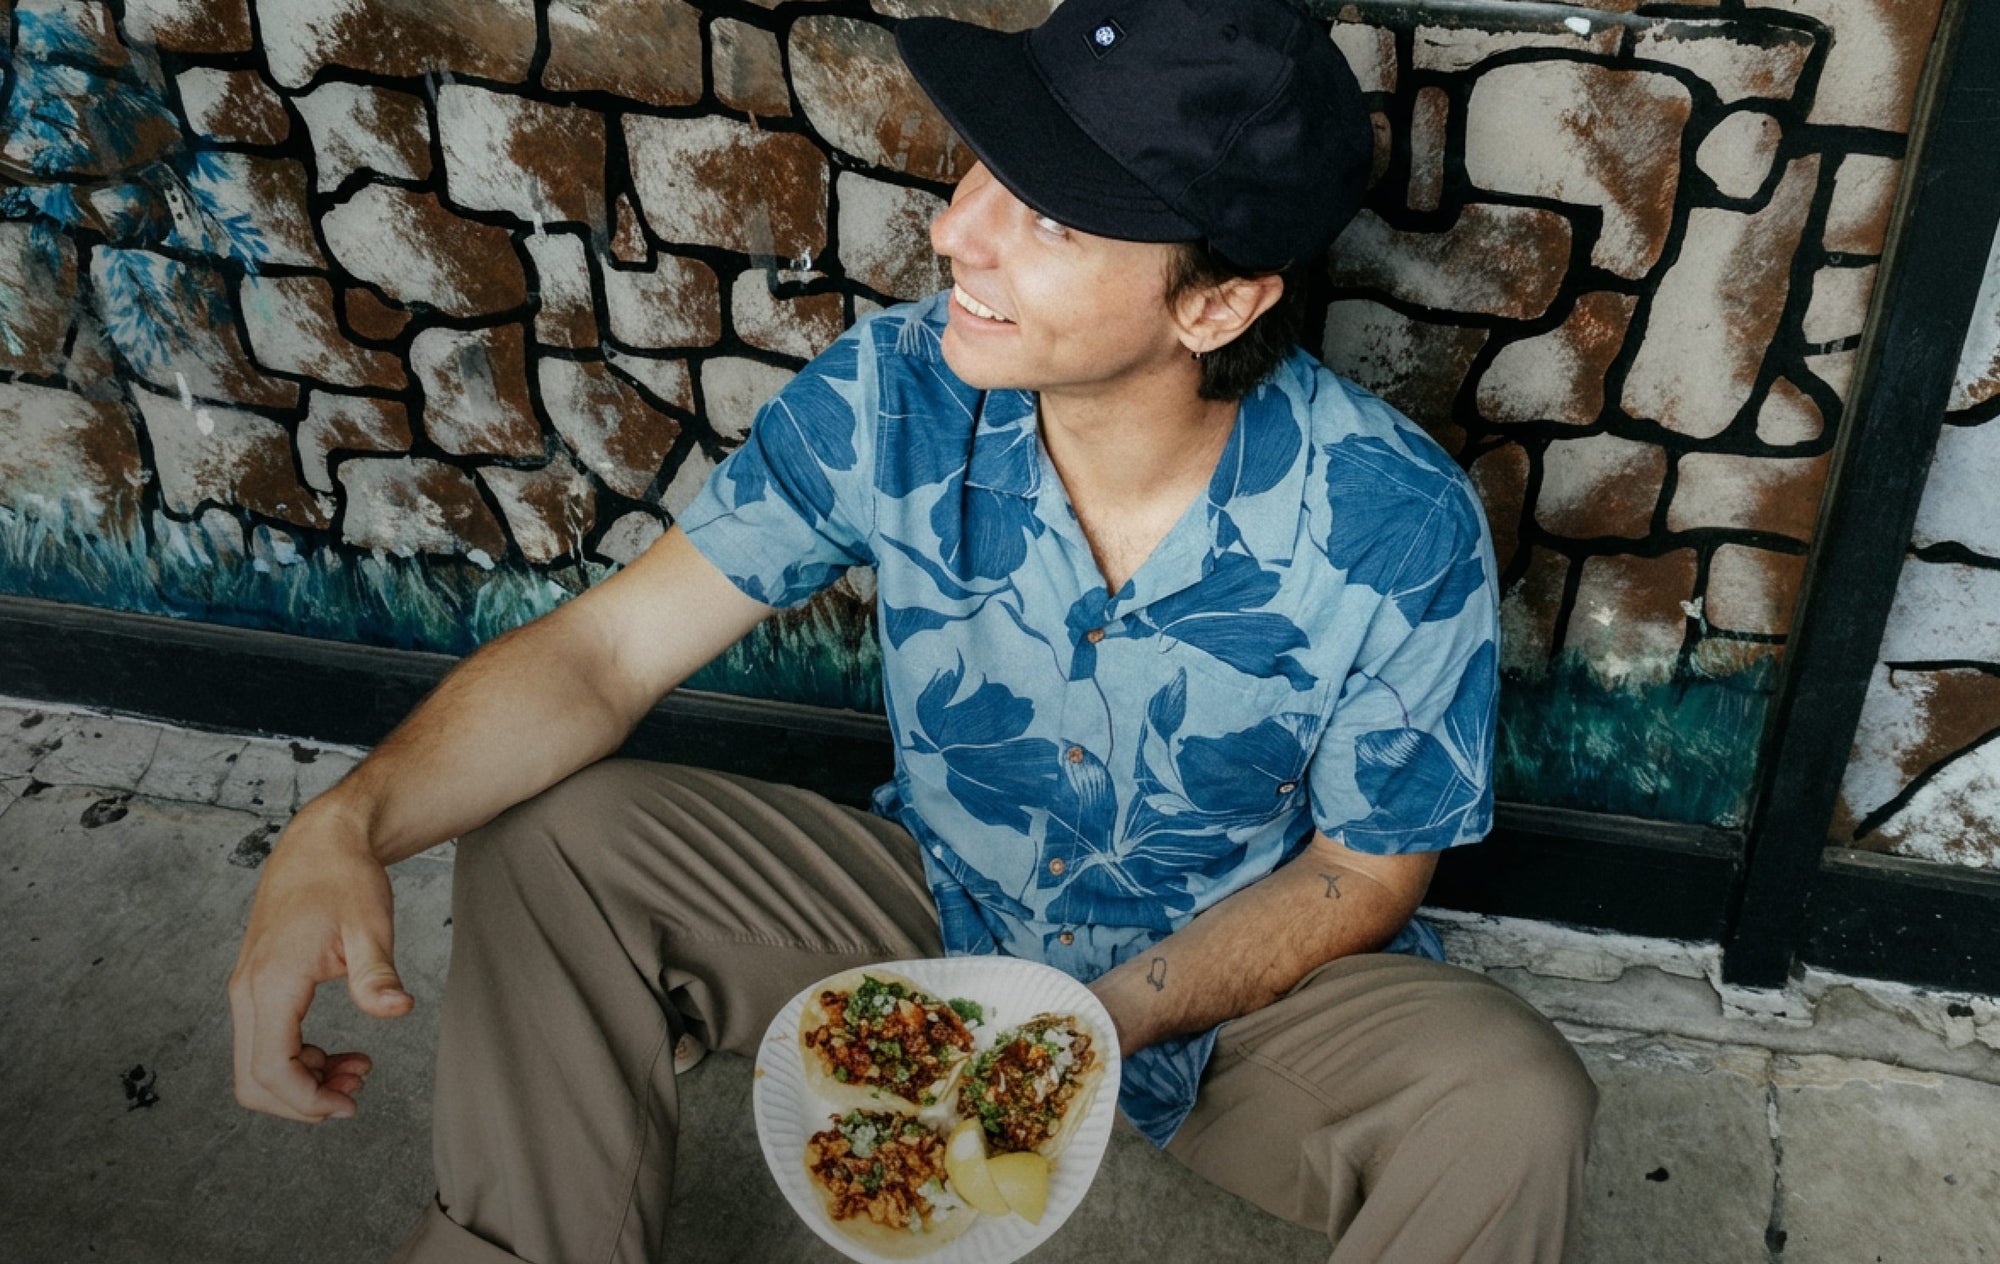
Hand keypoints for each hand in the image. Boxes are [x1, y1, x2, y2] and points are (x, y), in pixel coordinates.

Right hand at [227, 807, 412, 1121]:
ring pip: (256, 1065)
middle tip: (355, 1094)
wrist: (321, 843)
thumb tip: (397, 1010)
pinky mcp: (258, 985)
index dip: (308, 1101)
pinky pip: (265, 1042)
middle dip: (302, 1100)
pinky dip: (298, 1059)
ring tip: (357, 1069)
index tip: (351, 1105)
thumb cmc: (345, 879)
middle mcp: (247, 991)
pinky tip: (337, 1052)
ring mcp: (248, 989)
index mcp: (271, 983)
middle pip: (254, 1080)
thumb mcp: (370, 925)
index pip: (271, 1070)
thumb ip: (376, 974)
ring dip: (303, 1081)